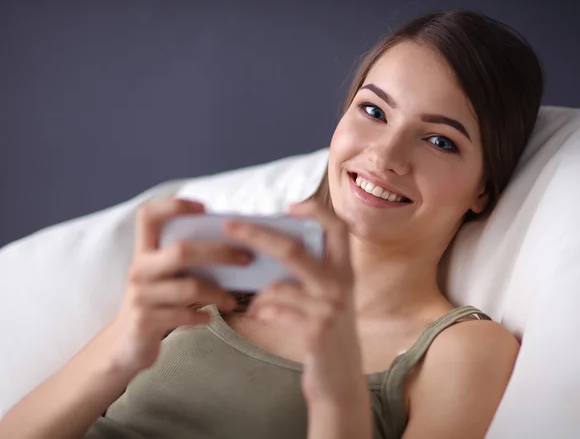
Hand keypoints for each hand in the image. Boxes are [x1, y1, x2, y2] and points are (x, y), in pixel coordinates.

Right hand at [106, 199, 251, 374]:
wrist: (125, 344)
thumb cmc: (158, 301)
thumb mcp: (163, 275)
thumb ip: (185, 258)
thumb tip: (234, 243)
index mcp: (143, 251)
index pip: (148, 215)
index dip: (173, 206)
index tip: (204, 208)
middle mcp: (138, 269)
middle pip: (181, 251)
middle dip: (220, 252)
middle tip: (247, 259)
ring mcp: (140, 296)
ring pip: (189, 287)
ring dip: (218, 293)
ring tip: (233, 300)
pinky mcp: (145, 322)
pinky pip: (184, 314)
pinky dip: (202, 316)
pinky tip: (210, 317)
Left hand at [223, 199, 366, 405]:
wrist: (341, 379)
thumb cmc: (325, 330)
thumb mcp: (326, 296)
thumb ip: (308, 272)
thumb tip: (264, 248)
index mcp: (344, 269)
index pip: (337, 227)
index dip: (315, 211)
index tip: (290, 206)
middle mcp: (341, 284)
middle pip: (294, 249)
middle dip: (256, 235)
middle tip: (229, 226)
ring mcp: (330, 308)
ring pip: (279, 285)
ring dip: (258, 292)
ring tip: (253, 301)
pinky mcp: (316, 331)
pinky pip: (276, 311)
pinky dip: (261, 311)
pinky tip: (259, 316)